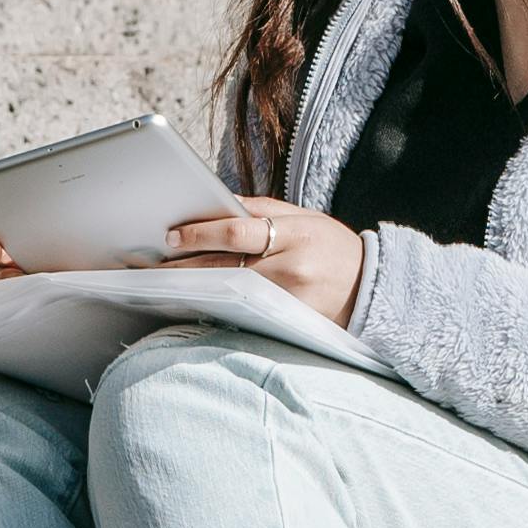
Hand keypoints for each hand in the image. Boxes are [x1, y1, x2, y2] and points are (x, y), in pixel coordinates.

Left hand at [161, 198, 365, 330]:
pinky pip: (246, 312)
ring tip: (168, 281)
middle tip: (155, 264)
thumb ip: (260, 210)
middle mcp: (291, 268)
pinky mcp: (288, 322)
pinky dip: (220, 306)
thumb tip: (214, 204)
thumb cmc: (331, 246)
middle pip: (226, 266)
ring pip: (230, 292)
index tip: (171, 236)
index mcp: (294, 233)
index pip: (236, 231)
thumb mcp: (302, 217)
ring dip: (197, 287)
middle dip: (186, 265)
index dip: (199, 233)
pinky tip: (199, 302)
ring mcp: (289, 300)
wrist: (372, 287)